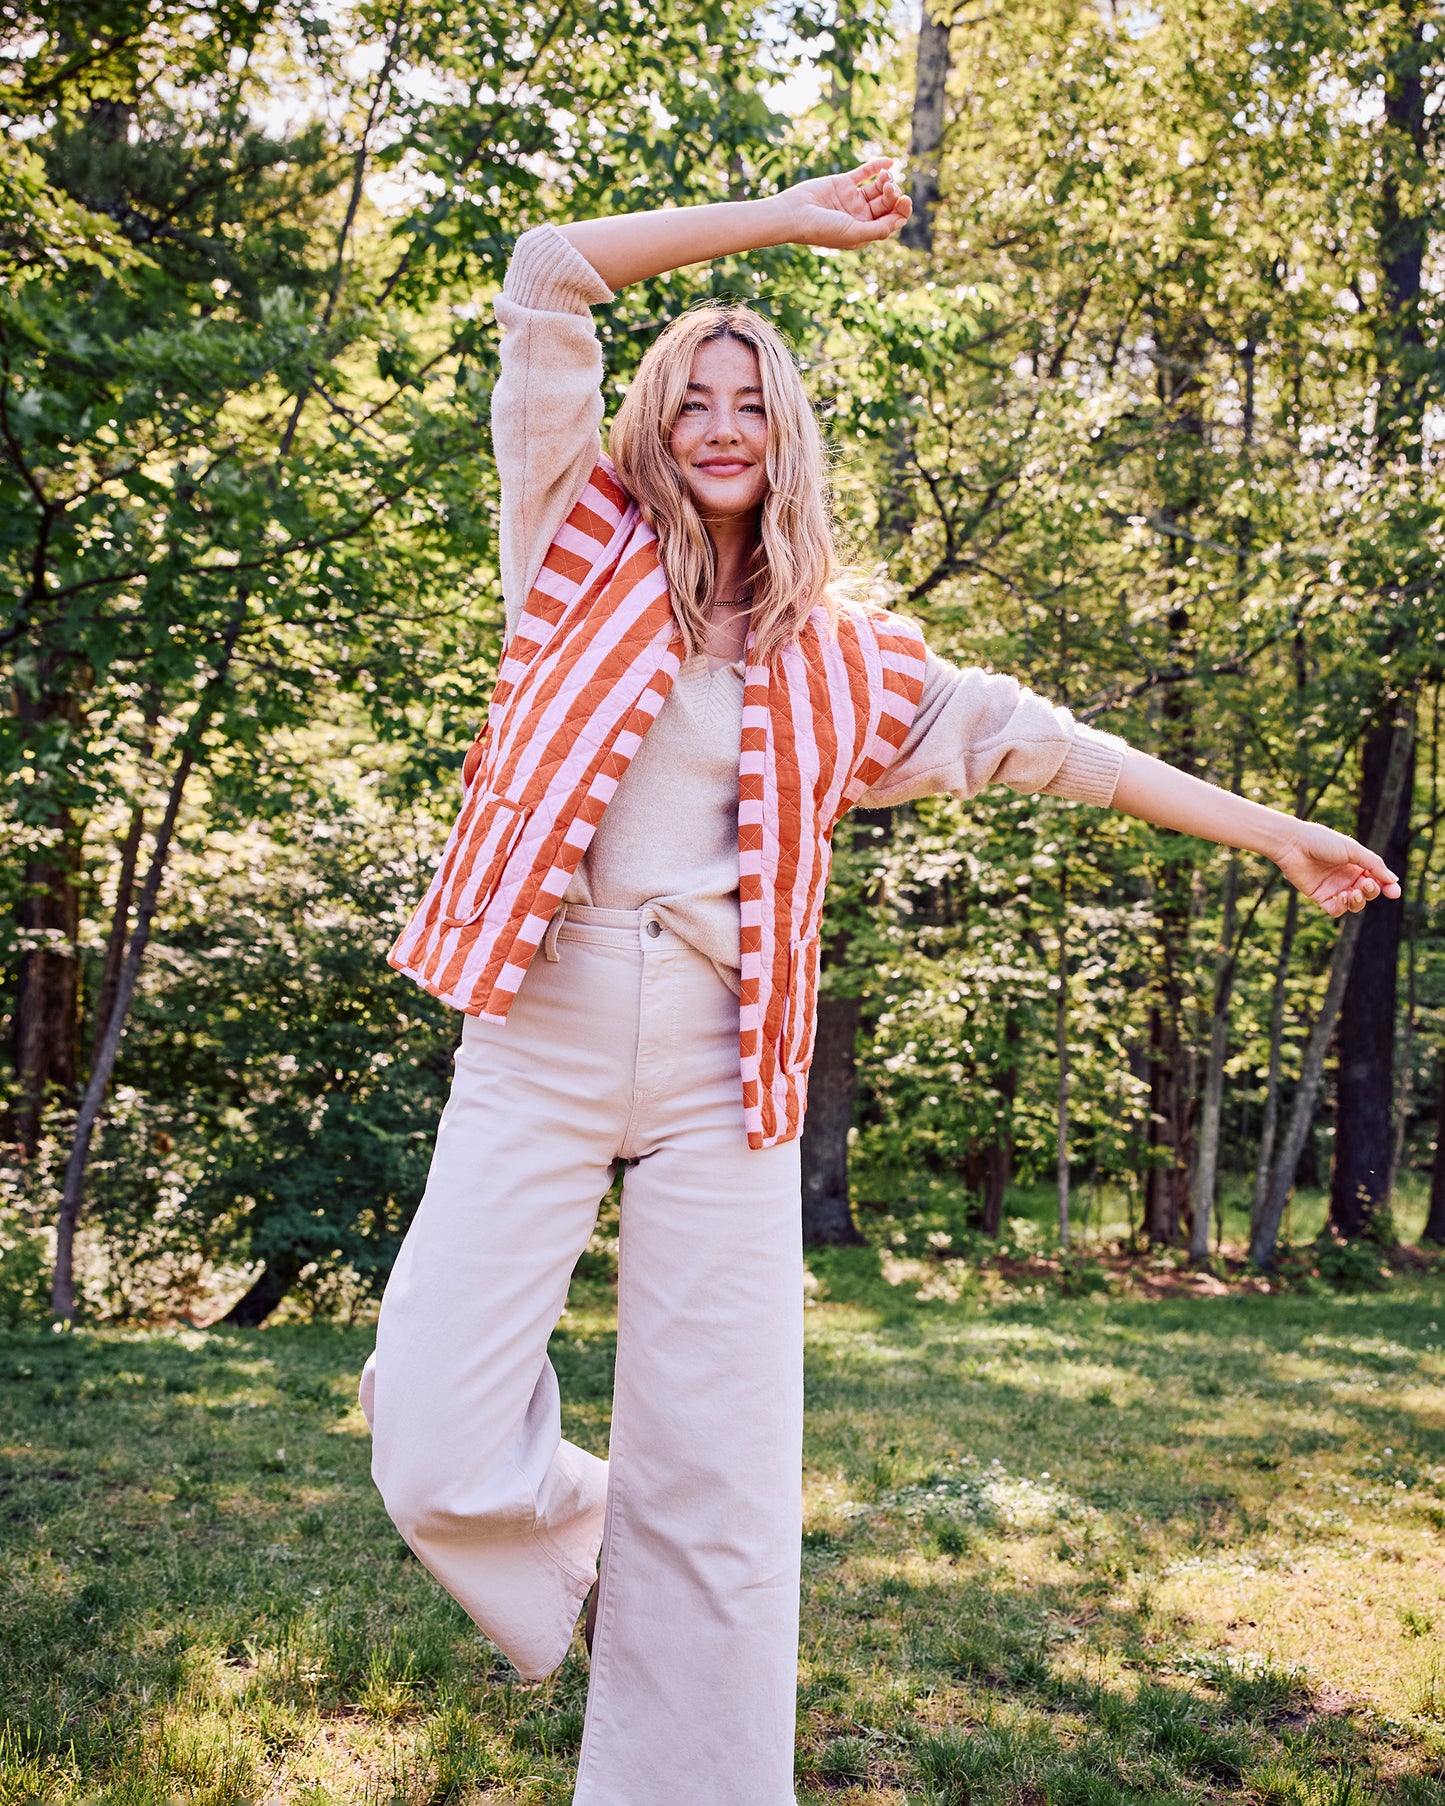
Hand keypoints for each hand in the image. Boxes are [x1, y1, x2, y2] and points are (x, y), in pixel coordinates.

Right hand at [776, 158, 911, 250]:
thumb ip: (878, 229)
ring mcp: (852, 199)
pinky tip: (890, 161)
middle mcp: (860, 216)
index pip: (891, 220)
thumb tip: (900, 220)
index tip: (905, 199)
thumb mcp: (853, 233)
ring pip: (877, 187)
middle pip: (886, 203)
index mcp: (864, 231)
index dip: (902, 210)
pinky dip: (878, 166)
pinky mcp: (843, 183)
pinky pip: (864, 173)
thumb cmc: (821, 229)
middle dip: (892, 194)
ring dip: (886, 181)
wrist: (794, 214)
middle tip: (888, 188)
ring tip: (885, 177)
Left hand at [1271, 821, 1400, 916]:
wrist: (1294, 844)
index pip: (1377, 880)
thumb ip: (1374, 865)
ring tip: (1352, 893)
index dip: (1387, 887)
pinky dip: (1342, 907)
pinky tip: (1342, 897)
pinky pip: (1335, 910)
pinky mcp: (1320, 897)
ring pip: (1354, 905)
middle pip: (1367, 893)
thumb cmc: (1322, 842)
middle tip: (1366, 884)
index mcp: (1357, 864)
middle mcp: (1346, 877)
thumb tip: (1393, 880)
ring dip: (1358, 902)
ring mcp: (1333, 888)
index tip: (1394, 893)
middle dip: (1371, 892)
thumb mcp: (1353, 850)